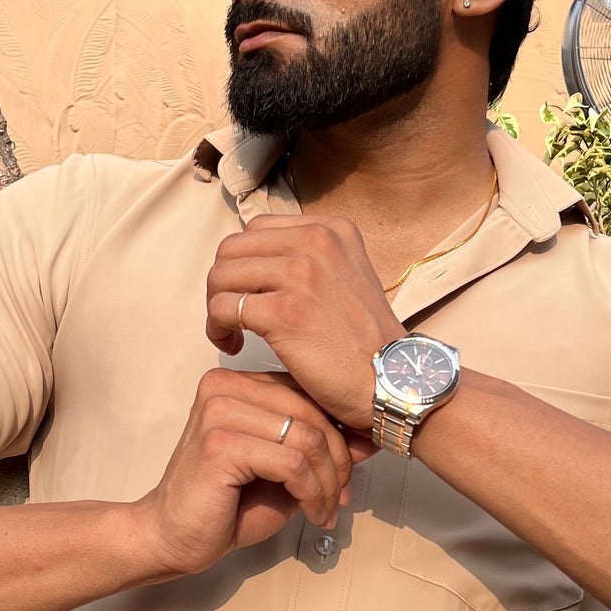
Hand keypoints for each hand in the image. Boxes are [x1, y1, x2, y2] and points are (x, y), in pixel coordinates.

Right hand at [133, 369, 376, 578]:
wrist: (172, 537)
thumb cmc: (224, 506)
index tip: (348, 472)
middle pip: (312, 412)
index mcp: (237, 384)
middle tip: (341, 496)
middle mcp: (224, 388)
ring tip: (325, 509)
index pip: (307, 393)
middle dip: (338, 460)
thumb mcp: (284, 473)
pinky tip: (311, 513)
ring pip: (307, 438)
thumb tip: (368, 440)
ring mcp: (219, 412)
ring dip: (327, 482)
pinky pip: (292, 464)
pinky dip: (312, 493)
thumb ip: (319, 451)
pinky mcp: (219, 444)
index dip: (338, 434)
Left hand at [205, 216, 401, 429]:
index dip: (243, 263)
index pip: (257, 229)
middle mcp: (317, 242)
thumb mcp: (347, 278)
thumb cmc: (366, 342)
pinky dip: (219, 329)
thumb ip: (309, 261)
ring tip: (231, 332)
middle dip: (223, 283)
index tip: (249, 293)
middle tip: (232, 316)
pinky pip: (224, 308)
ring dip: (216, 306)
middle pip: (232, 248)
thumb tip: (255, 260)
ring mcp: (302, 274)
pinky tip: (235, 346)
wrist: (394, 381)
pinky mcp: (286, 311)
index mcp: (331, 230)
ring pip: (222, 275)